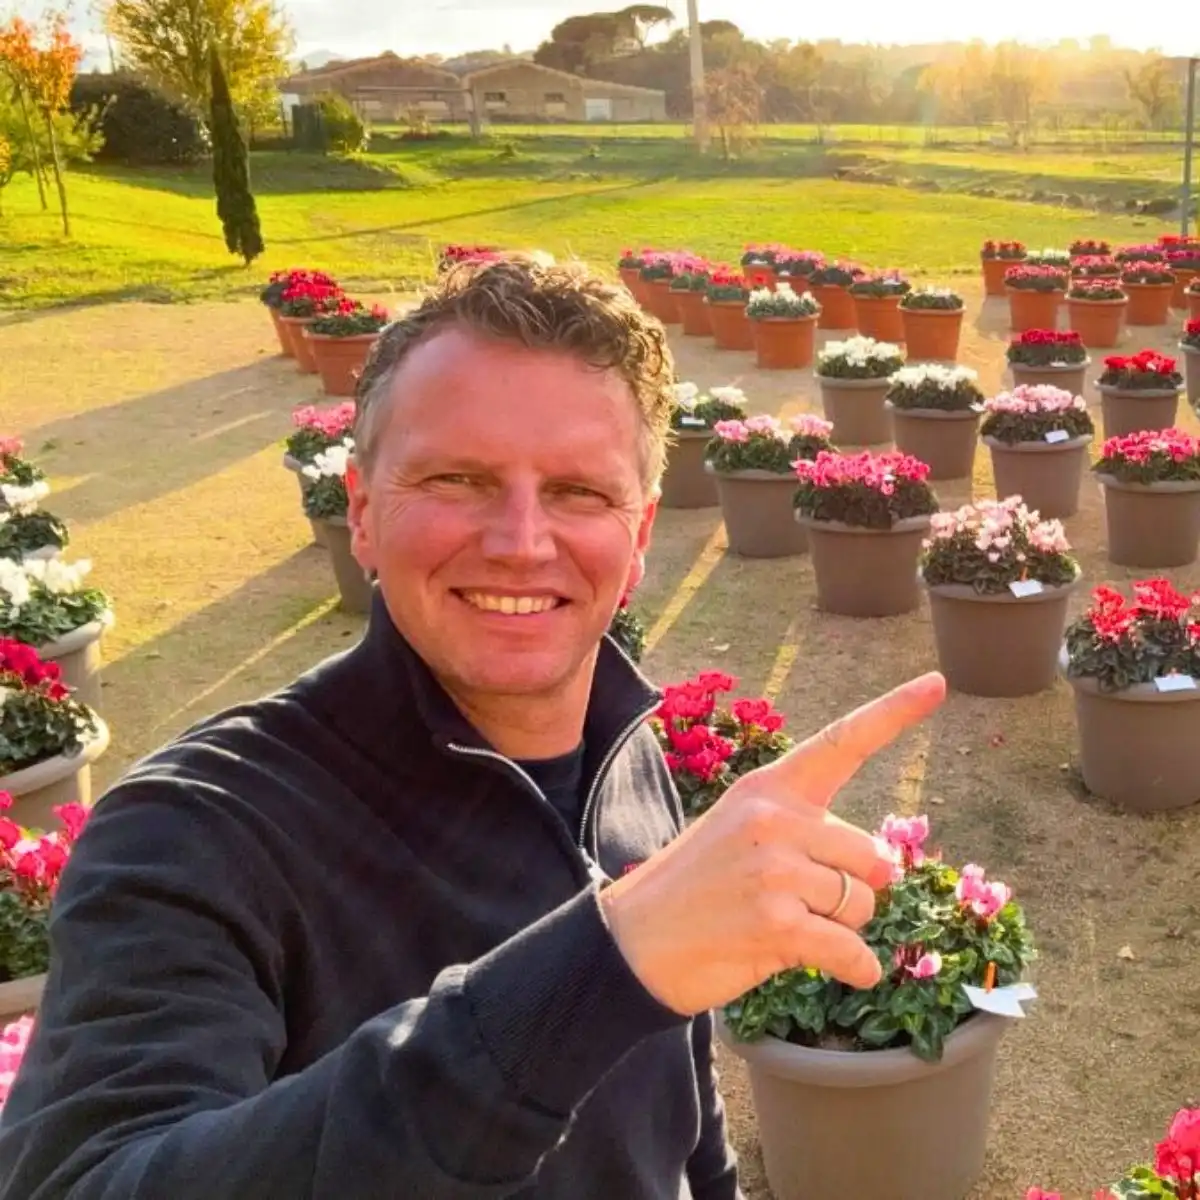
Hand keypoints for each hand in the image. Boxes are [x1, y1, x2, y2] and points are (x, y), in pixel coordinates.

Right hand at [599, 672, 945, 1016]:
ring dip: (843, 928)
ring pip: (864, 905)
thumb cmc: (695, 887)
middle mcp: (775, 818)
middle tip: (799, 902)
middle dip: (853, 889)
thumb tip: (881, 865)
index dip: (894, 713)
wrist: (632, 940)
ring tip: (788, 927)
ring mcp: (775, 870)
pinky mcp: (777, 924)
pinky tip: (835, 968)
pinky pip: (853, 951)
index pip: (841, 742)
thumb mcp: (739, 831)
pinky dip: (855, 968)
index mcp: (769, 787)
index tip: (936, 683)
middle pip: (872, 857)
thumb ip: (804, 831)